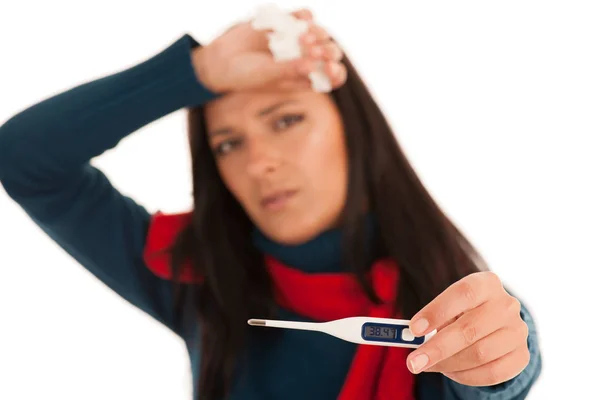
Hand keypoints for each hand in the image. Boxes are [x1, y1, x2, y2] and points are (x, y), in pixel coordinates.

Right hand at [192, 8, 346, 92]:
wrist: (224, 58)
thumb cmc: (246, 75)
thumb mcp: (266, 76)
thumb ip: (288, 70)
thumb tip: (310, 65)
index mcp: (304, 78)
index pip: (330, 78)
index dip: (336, 74)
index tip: (332, 68)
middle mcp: (304, 59)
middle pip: (328, 54)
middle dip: (329, 51)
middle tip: (320, 51)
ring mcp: (296, 41)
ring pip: (318, 33)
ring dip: (318, 33)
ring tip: (305, 37)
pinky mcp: (286, 24)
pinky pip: (303, 17)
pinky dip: (306, 16)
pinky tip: (303, 19)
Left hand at [406, 271, 529, 386]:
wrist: (496, 322)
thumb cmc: (462, 310)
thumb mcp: (448, 305)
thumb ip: (432, 318)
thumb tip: (409, 336)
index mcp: (486, 283)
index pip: (462, 294)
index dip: (437, 312)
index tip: (414, 329)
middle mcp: (506, 305)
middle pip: (469, 330)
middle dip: (437, 349)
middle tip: (413, 362)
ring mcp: (517, 331)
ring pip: (480, 354)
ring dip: (449, 364)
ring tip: (429, 365)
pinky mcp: (522, 355)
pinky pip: (492, 372)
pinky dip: (466, 376)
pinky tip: (450, 371)